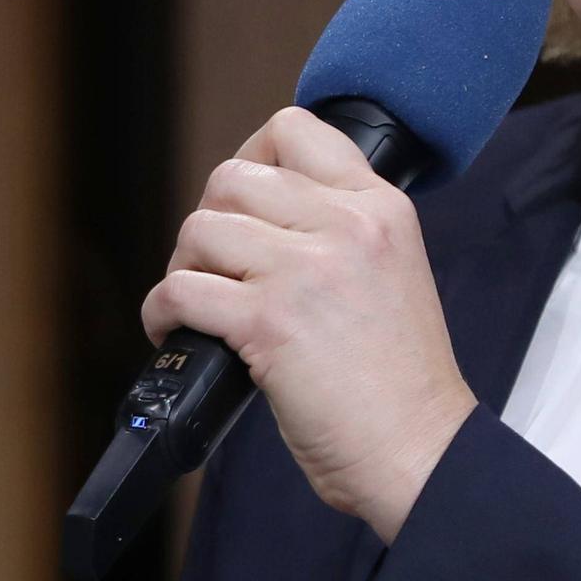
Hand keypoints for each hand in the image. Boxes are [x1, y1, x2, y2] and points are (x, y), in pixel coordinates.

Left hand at [142, 105, 475, 540]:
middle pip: (232, 178)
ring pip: (201, 229)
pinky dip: (162, 313)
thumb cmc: (401, 384)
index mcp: (380, 209)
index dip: (249, 158)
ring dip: (184, 267)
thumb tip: (258, 220)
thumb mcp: (393, 274)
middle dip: (208, 222)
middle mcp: (347, 225)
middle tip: (213, 267)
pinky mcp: (269, 321)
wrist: (419, 450)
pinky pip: (181, 290)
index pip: (296, 131)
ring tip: (197, 304)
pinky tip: (176, 332)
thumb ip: (340, 234)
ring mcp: (306, 270)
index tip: (239, 202)